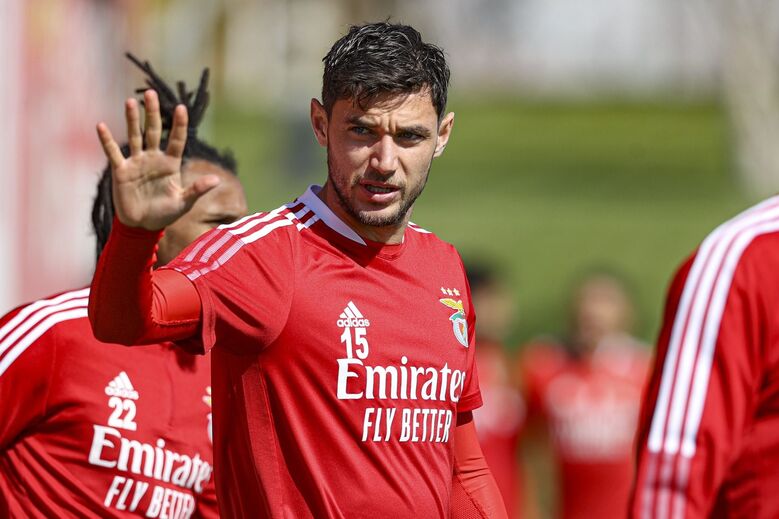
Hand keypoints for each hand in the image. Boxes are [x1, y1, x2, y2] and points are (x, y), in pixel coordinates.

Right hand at [96, 89, 219, 230]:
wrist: (142, 226)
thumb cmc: (165, 214)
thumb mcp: (184, 203)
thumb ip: (197, 189)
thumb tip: (217, 180)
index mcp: (171, 164)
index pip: (177, 140)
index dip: (179, 125)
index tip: (181, 108)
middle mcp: (154, 159)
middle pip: (153, 131)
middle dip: (152, 113)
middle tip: (151, 93)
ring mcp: (137, 163)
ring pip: (135, 136)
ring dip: (132, 120)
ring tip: (130, 102)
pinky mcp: (121, 171)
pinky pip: (113, 153)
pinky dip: (107, 140)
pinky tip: (101, 125)